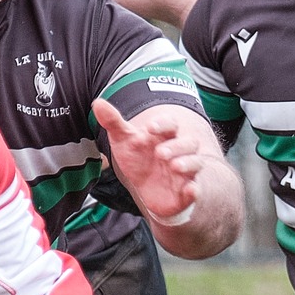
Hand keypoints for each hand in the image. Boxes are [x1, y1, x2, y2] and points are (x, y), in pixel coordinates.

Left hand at [92, 99, 202, 226]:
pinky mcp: (186, 192)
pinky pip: (196, 190)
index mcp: (164, 136)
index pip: (171, 124)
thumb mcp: (124, 141)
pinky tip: (190, 190)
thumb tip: (97, 103)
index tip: (150, 127)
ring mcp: (185, 172)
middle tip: (160, 153)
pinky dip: (195, 190)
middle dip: (177, 146)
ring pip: (196, 163)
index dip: (164, 124)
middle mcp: (179, 152)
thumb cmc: (139, 159)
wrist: (147, 190)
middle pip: (189, 142)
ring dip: (188, 163)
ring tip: (174, 166)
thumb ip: (113, 122)